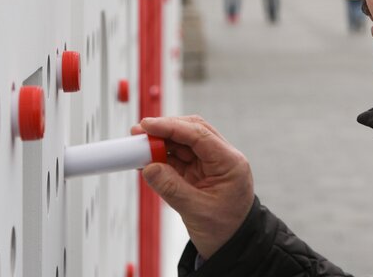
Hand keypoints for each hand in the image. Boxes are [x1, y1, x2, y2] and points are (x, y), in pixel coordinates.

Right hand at [133, 115, 254, 259]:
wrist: (234, 247)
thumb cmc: (225, 231)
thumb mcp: (197, 211)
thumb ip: (172, 188)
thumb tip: (149, 168)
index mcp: (230, 162)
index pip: (199, 134)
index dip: (171, 126)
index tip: (148, 125)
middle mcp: (221, 158)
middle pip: (191, 132)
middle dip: (164, 130)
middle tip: (138, 134)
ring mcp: (209, 165)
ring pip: (183, 143)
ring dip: (161, 144)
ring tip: (139, 149)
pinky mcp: (198, 172)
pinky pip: (178, 158)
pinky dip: (162, 157)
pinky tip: (147, 160)